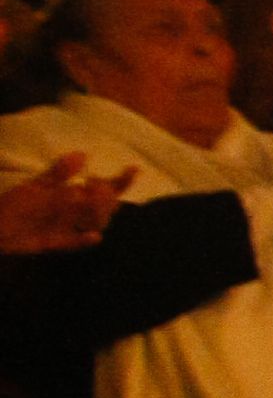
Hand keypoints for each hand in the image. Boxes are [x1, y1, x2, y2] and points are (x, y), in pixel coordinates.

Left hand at [0, 157, 131, 254]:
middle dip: (107, 195)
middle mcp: (76, 212)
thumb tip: (84, 154)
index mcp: (74, 195)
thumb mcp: (37, 184)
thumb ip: (60, 171)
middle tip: (94, 186)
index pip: (106, 188)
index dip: (122, 181)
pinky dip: (85, 239)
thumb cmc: (14, 204)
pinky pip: (76, 241)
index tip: (134, 169)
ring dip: (98, 212)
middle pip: (108, 204)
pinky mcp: (58, 242)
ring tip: (86, 199)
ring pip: (98, 221)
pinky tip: (92, 236)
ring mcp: (69, 227)